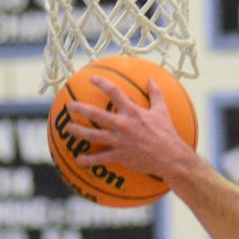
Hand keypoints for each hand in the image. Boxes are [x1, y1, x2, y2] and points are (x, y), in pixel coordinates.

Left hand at [64, 76, 188, 175]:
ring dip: (78, 132)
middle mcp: (122, 125)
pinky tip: (79, 160)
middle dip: (80, 109)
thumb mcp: (162, 111)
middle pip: (96, 114)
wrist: (170, 157)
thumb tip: (152, 79)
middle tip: (70, 106)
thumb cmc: (167, 134)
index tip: (91, 78)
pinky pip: (100, 159)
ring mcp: (119, 141)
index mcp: (132, 112)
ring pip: (93, 135)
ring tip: (68, 129)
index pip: (114, 92)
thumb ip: (156, 94)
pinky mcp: (119, 156)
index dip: (101, 83)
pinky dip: (88, 160)